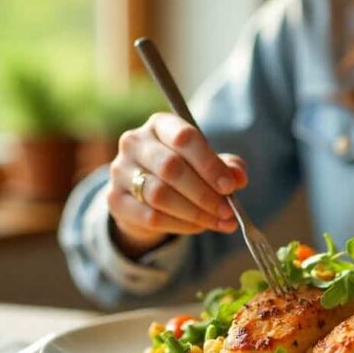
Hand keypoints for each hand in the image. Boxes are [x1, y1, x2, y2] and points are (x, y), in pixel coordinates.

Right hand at [107, 112, 248, 256]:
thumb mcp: (207, 164)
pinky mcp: (114, 200)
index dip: (209, 164)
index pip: (184, 137)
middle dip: (204, 193)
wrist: (144, 195)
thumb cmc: (183, 172)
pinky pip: (150, 217)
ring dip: (195, 213)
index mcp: (160, 125)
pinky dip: (180, 225)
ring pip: (160, 195)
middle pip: (171, 168)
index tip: (230, 187)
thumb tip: (238, 178)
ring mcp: (120, 171)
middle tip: (228, 211)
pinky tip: (199, 227)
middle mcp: (134, 142)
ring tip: (219, 222)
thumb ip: (227, 167)